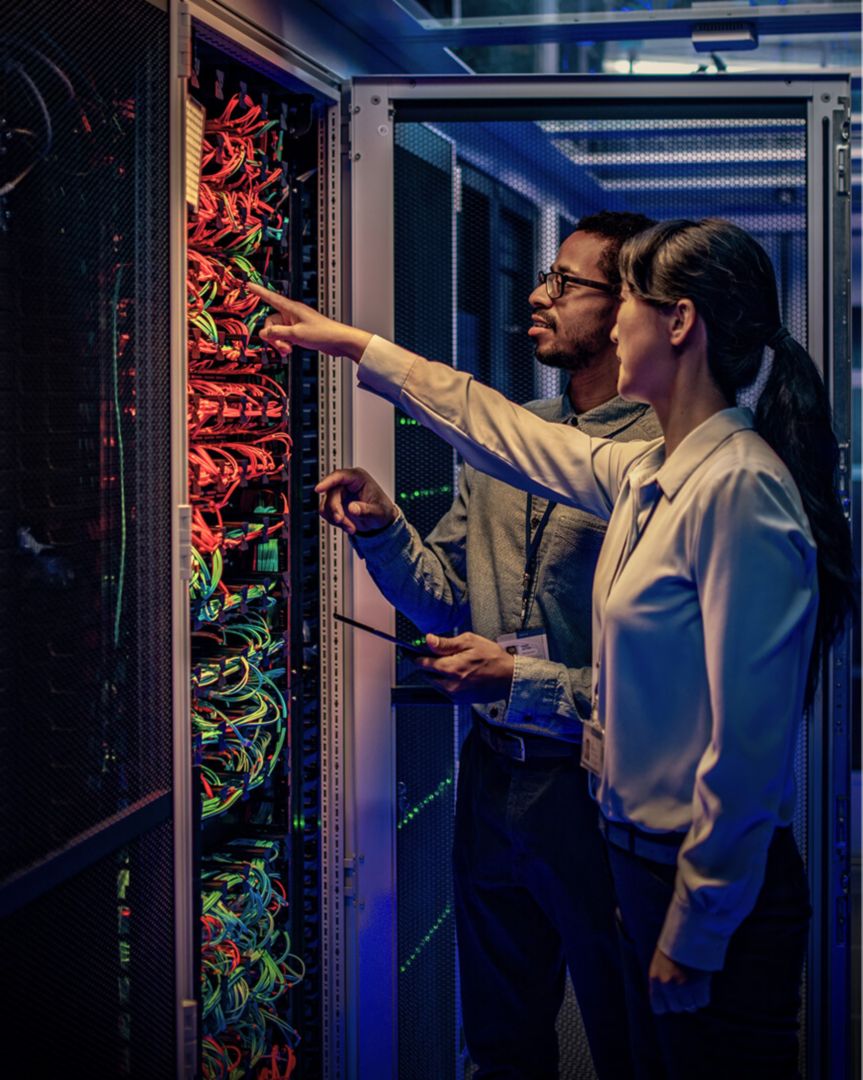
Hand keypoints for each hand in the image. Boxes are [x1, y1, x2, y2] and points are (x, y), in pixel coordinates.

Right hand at [246, 282, 372, 360]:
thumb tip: (263, 333)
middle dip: (273, 336)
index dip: (259, 291)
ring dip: (279, 342)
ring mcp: (295, 323)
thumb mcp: (296, 334)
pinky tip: (289, 351)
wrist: (338, 341)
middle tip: (282, 346)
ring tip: (287, 351)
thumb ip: (277, 333)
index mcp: (291, 308)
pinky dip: (284, 344)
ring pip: (278, 331)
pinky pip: (285, 336)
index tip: (249, 285)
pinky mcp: (299, 332)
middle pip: (271, 322)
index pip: (271, 297)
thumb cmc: (322, 333)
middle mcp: (292, 314)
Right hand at [316, 468, 397, 535]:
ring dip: (336, 518)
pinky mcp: (335, 505)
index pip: (340, 476)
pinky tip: (347, 526)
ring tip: (351, 527)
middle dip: (335, 510)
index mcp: (358, 478)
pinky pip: (326, 513)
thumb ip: (366, 510)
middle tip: (341, 521)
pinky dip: (335, 522)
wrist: (380, 521)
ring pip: (326, 504)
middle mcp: (346, 484)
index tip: (318, 489)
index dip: (328, 481)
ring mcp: (339, 494)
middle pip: (331, 493)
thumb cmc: (382, 510)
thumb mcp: (379, 511)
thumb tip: (352, 508)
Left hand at [414, 632, 514, 703]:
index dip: (416, 656)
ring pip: (434, 683)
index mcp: (451, 668)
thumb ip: (446, 643)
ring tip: (451, 663)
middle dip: (428, 665)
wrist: (509, 678)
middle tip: (436, 655)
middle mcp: (451, 685)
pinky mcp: (460, 700)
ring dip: (436, 674)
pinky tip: (457, 673)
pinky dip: (445, 682)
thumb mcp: (470, 642)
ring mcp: (455, 694)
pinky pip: (444, 690)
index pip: (423, 663)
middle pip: (426, 675)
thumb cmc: (493, 658)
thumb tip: (429, 640)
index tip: (413, 652)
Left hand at [648, 947, 712, 1014]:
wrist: (690, 934)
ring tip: (694, 986)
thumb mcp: (660, 964)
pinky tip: (702, 985)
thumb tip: (670, 1002)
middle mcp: (668, 987)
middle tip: (685, 989)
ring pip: (690, 1007)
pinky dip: (703, 996)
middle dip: (681, 1001)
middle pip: (676, 1008)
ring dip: (693, 999)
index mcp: (655, 980)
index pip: (658, 1008)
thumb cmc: (674, 948)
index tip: (671, 999)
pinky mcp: (699, 987)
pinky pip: (703, 1002)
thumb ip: (662, 983)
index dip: (666, 1005)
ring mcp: (684, 988)